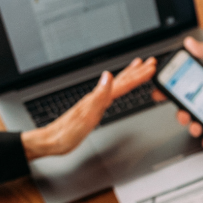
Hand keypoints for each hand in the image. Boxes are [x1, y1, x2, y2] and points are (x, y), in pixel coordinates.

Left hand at [22, 57, 156, 159]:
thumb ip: (99, 95)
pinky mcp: (93, 108)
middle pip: (120, 81)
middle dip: (136, 71)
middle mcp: (96, 97)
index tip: (151, 67)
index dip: (137, 76)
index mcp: (97, 98)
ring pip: (115, 85)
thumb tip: (108, 75)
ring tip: (137, 67)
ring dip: (128, 75)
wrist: (51, 141)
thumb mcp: (86, 116)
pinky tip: (117, 86)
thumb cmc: (67, 132)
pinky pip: (110, 93)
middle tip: (150, 62)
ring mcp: (94, 101)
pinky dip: (118, 86)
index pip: (122, 84)